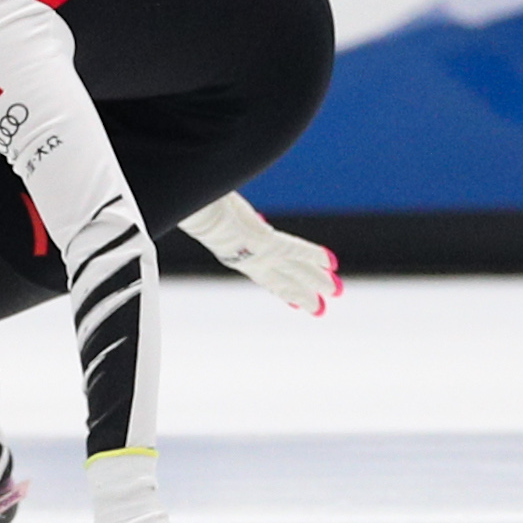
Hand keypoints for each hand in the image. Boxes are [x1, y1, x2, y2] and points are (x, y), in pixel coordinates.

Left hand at [176, 193, 339, 316]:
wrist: (187, 212)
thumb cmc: (191, 212)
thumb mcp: (208, 221)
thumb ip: (221, 225)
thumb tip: (221, 214)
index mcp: (233, 254)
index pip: (264, 276)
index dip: (282, 289)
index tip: (295, 303)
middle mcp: (247, 258)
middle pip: (281, 280)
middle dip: (303, 294)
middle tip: (319, 310)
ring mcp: (256, 252)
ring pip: (294, 269)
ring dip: (316, 280)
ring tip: (335, 291)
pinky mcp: (262, 240)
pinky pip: (294, 248)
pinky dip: (313, 254)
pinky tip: (332, 262)